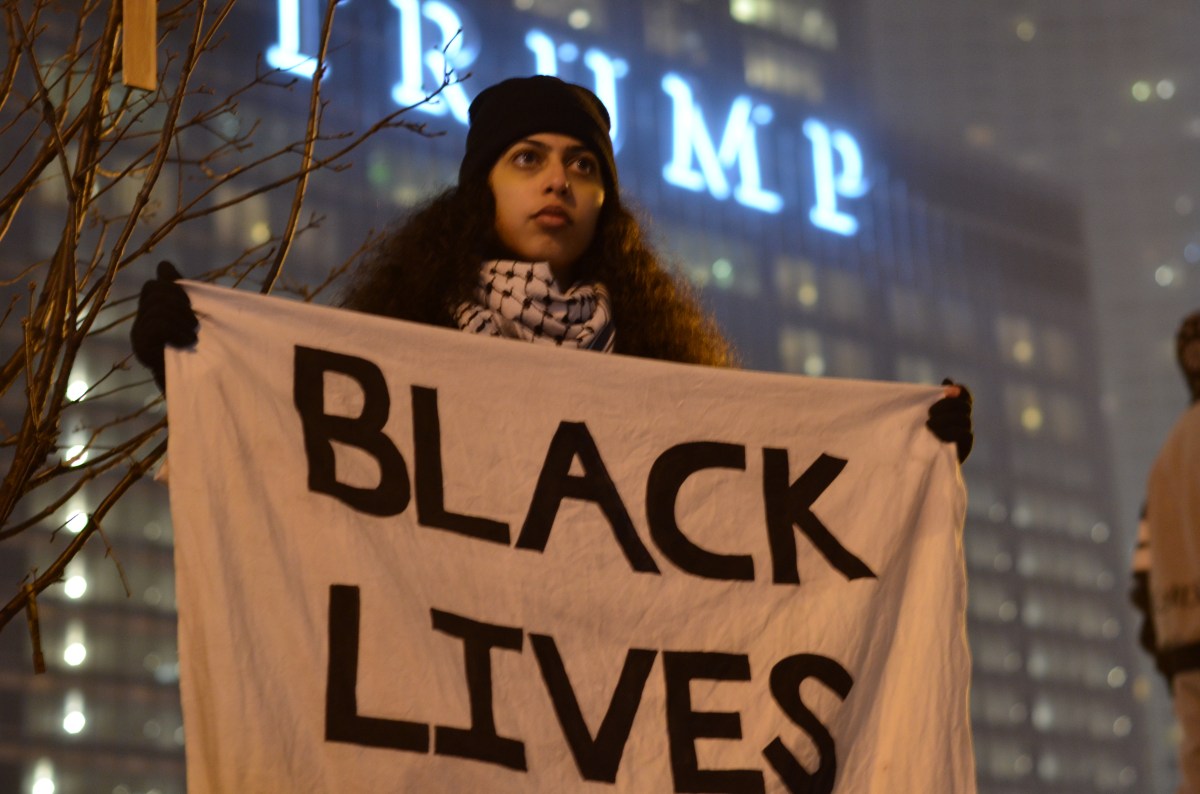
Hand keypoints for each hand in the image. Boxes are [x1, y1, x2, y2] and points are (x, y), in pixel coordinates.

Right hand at [130, 261, 197, 390]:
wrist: (209, 384)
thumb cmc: (209, 351)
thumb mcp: (200, 317)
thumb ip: (185, 293)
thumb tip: (163, 264)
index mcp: (156, 310)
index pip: (157, 284)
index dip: (175, 288)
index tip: (192, 306)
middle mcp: (142, 320)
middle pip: (154, 289)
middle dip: (179, 301)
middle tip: (195, 324)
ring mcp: (139, 334)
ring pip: (156, 306)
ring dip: (181, 318)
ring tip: (193, 335)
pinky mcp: (141, 348)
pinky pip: (154, 324)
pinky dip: (175, 330)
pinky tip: (186, 342)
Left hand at [926, 378, 972, 462]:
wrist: (925, 461)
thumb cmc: (925, 433)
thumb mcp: (928, 414)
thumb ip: (937, 398)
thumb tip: (949, 378)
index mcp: (957, 410)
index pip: (966, 395)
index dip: (960, 390)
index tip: (946, 390)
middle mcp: (965, 419)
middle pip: (964, 405)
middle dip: (946, 405)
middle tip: (929, 412)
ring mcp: (967, 432)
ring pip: (963, 419)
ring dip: (944, 420)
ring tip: (928, 425)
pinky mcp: (966, 445)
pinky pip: (963, 434)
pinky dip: (949, 432)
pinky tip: (936, 435)